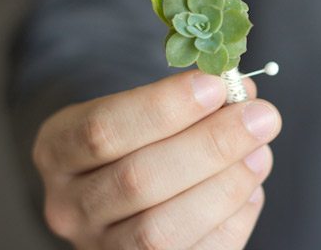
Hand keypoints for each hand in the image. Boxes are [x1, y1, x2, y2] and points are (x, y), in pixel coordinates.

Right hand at [32, 70, 281, 248]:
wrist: (128, 187)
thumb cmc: (140, 137)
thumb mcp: (144, 107)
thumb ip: (187, 100)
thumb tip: (242, 93)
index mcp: (59, 149)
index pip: (102, 130)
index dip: (163, 108)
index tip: (216, 86)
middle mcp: (71, 207)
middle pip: (137, 181)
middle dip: (210, 145)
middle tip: (261, 118)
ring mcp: (103, 248)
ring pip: (161, 231)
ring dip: (225, 186)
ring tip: (260, 152)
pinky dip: (231, 221)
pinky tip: (250, 188)